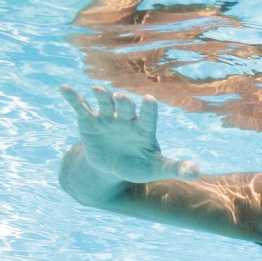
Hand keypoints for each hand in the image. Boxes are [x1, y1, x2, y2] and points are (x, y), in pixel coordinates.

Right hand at [59, 84, 196, 182]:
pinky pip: (81, 107)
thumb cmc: (138, 166)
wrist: (111, 168)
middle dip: (124, 103)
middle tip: (121, 98)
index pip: (149, 116)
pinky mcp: (89, 121)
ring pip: (105, 103)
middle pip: (126, 108)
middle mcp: (127, 119)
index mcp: (144, 128)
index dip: (149, 109)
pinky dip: (73, 98)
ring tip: (98, 90)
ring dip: (102, 96)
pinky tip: (64, 89)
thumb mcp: (156, 168)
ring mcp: (107, 118)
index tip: (150, 100)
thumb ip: (175, 167)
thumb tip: (197, 172)